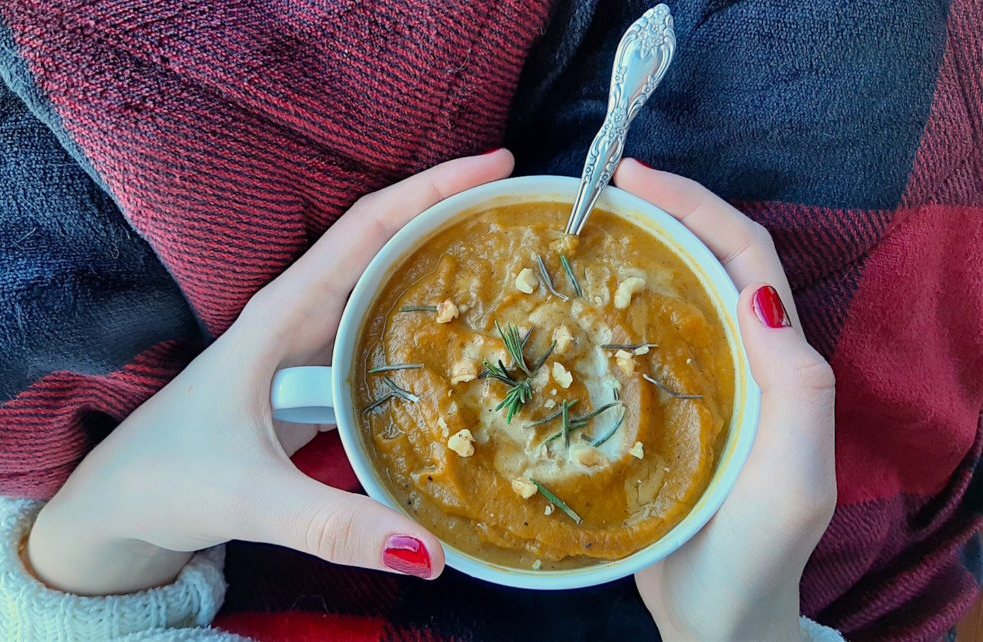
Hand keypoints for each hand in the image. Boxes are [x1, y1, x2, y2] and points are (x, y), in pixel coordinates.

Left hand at [27, 151, 515, 594]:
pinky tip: (470, 341)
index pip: (368, 228)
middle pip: (388, 243)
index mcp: (284, 313)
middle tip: (528, 213)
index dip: (433, 189)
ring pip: (387, 284)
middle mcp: (302, 314)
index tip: (498, 163)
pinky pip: (383, 331)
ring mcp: (310, 343)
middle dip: (455, 215)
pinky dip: (428, 319)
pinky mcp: (317, 375)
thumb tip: (435, 553)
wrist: (123, 499)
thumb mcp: (251, 499)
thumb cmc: (169, 479)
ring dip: (445, 262)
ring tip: (516, 263)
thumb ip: (334, 526)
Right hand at [613, 159, 836, 640]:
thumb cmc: (756, 552)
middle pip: (708, 263)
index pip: (744, 259)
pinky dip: (611, 309)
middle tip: (600, 190)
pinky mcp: (658, 412)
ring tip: (583, 231)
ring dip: (637, 253)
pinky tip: (569, 307)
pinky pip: (636, 344)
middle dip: (664, 214)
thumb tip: (753, 295)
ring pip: (672, 297)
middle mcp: (739, 362)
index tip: (636, 177)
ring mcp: (698, 384)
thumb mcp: (792, 475)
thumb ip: (793, 387)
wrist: (715, 618)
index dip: (697, 207)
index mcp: (775, 364)